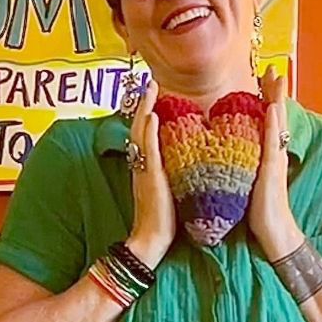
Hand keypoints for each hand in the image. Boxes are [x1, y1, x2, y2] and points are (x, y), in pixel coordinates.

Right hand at [126, 79, 175, 269]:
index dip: (147, 112)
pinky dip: (148, 131)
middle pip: (140, 126)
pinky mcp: (150, 176)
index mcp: (146, 166)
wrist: (151, 240)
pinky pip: (148, 150)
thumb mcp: (167, 190)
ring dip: (144, 108)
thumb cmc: (163, 219)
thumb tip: (181, 161)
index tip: (153, 94)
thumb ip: (169, 173)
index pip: (145, 133)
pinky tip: (152, 115)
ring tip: (149, 88)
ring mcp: (144, 169)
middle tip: (149, 81)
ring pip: (141, 132)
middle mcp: (141, 164)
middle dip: (144, 103)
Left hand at [248, 66, 304, 259]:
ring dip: (278, 98)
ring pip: (277, 122)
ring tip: (277, 77)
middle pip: (275, 114)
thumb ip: (244, 164)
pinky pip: (273, 142)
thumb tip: (232, 154)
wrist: (272, 231)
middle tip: (274, 67)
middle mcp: (273, 152)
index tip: (265, 78)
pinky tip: (272, 109)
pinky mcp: (272, 169)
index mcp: (266, 154)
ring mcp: (275, 159)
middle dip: (275, 91)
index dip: (267, 99)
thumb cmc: (257, 210)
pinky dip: (273, 124)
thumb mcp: (248, 180)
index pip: (266, 120)